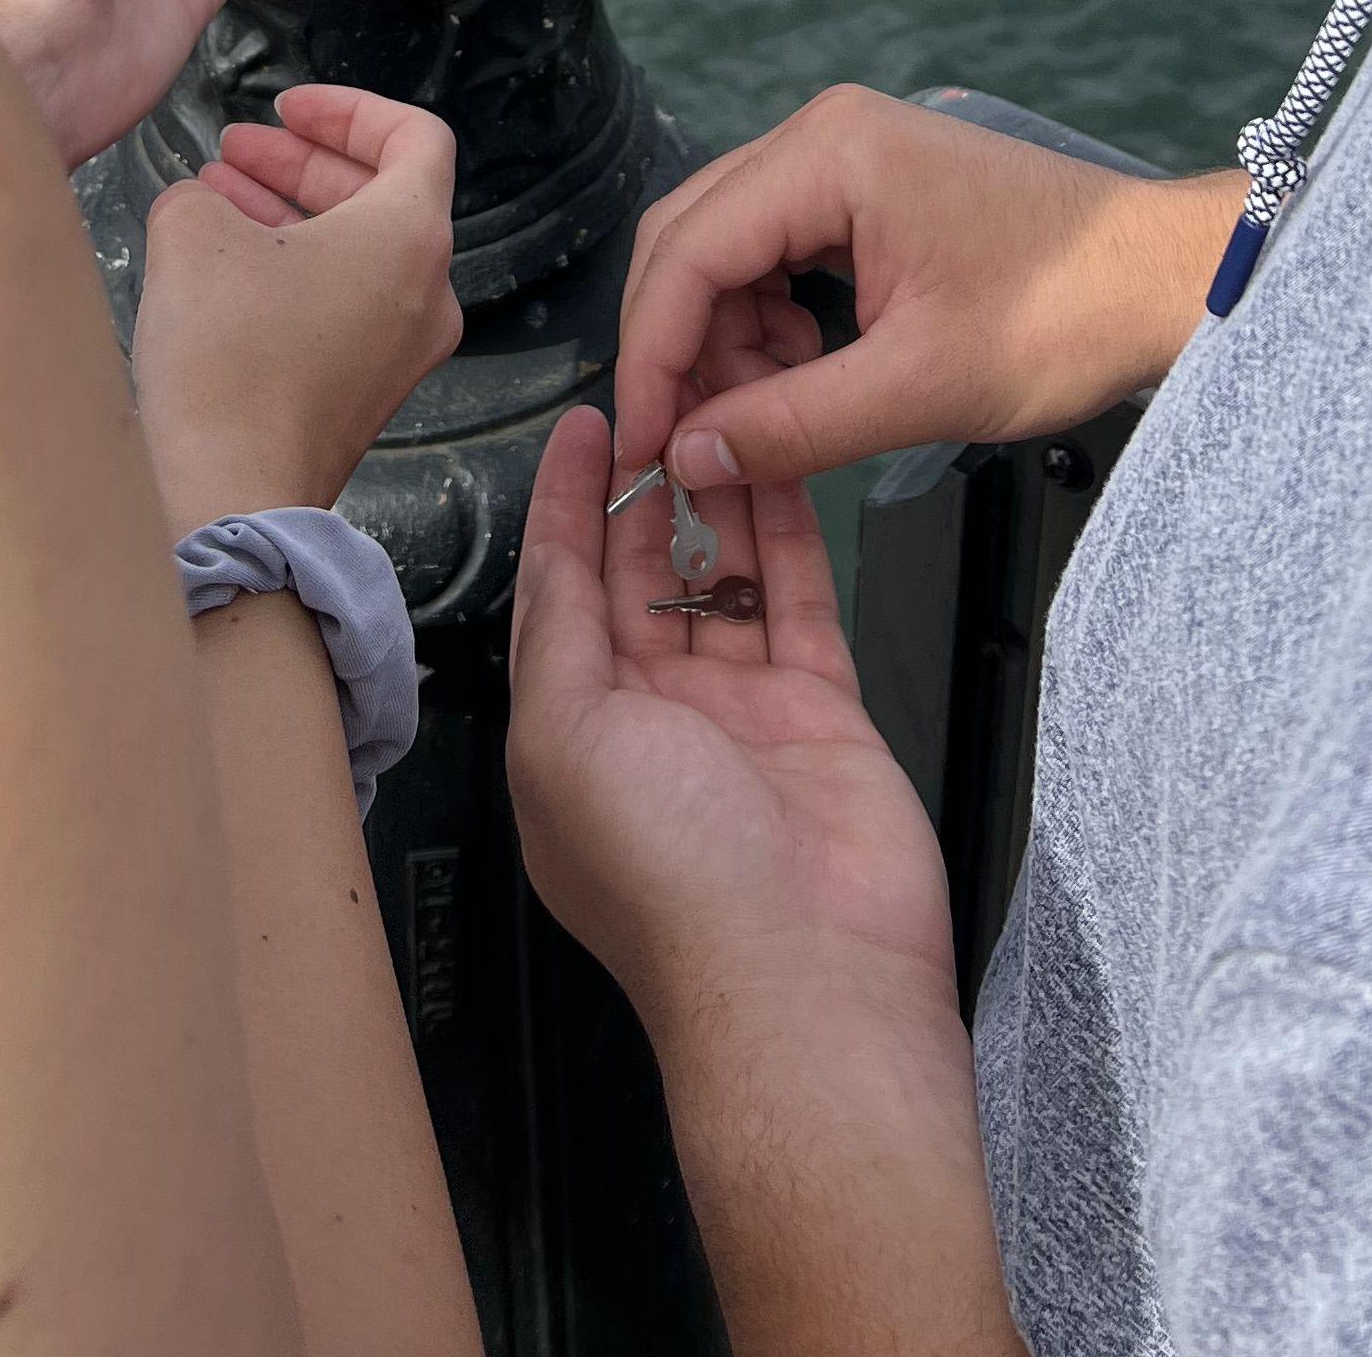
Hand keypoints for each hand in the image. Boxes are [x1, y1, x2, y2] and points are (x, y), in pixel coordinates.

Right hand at [135, 84, 462, 528]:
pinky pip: (344, 306)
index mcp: (412, 236)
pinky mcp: (367, 395)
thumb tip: (204, 207)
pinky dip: (293, 271)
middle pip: (381, 194)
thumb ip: (202, 193)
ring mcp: (403, 352)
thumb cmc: (227, 355)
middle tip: (233, 147)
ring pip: (357, 253)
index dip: (347, 109)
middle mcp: (428, 292)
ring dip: (289, 214)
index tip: (285, 107)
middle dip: (301, 162)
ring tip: (213, 196)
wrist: (230, 493)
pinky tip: (222, 265)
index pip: (413, 136)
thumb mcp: (193, 233)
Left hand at [506, 385, 955, 1039]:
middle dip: (640, 492)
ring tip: (718, 413)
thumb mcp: (565, 741)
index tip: (576, 424)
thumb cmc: (669, 875)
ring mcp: (740, 714)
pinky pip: (799, 601)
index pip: (560, 594)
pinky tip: (784, 467)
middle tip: (658, 397)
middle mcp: (651, 721)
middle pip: (641, 579)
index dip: (563, 506)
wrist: (808, 974)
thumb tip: (551, 556)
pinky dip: (791, 534)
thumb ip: (557, 634)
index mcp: (572, 737)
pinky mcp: (819, 710)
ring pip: (724, 582)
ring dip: (717, 501)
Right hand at [612, 87, 1241, 505]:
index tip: (647, 447)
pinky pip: (778, 250)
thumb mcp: (920, 386)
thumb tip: (688, 459)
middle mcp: (823, 134)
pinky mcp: (870, 186)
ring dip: (727, 340)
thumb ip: (790, 423)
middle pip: (693, 238)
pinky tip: (802, 377)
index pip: (687, 252)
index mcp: (828, 155)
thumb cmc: (1065, 316)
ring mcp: (847, 154)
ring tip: (762, 419)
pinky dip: (770, 322)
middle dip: (681, 347)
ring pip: (729, 249)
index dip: (653, 356)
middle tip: (687, 445)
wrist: (1167, 279)